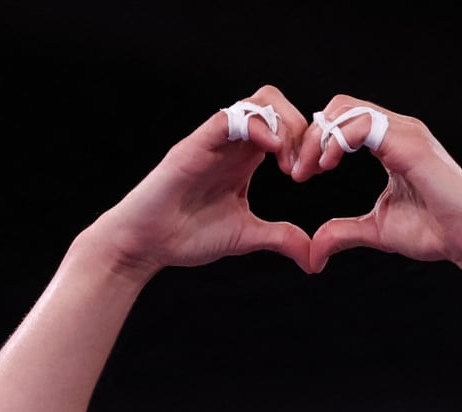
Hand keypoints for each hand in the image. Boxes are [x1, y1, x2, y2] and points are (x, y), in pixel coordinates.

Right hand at [94, 85, 312, 273]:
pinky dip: (258, 127)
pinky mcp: (195, 146)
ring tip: (290, 166)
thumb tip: (315, 259)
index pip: (282, 124)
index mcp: (244, 158)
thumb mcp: (247, 236)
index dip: (306, 140)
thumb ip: (281, 239)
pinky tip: (273, 153)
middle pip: (273, 102)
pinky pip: (229, 118)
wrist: (146, 244)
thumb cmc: (187, 236)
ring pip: (256, 102)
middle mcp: (230, 143)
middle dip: (300, 128)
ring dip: (284, 127)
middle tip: (305, 168)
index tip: (315, 173)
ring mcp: (212, 141)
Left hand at [293, 96, 461, 273]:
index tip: (300, 174)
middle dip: (310, 136)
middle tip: (297, 171)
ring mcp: (405, 132)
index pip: (342, 120)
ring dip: (319, 137)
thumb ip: (343, 231)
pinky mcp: (410, 143)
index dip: (315, 142)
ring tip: (310, 169)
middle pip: (339, 107)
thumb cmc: (435, 232)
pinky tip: (327, 165)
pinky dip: (336, 140)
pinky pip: (362, 124)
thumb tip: (313, 251)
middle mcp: (397, 129)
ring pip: (346, 109)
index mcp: (390, 142)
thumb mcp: (376, 229)